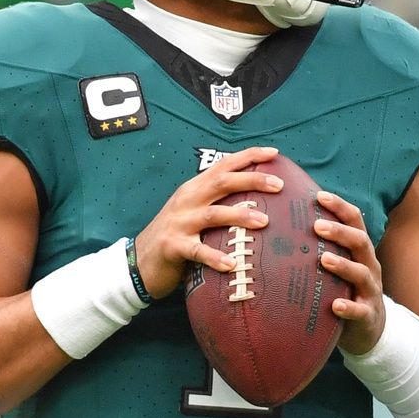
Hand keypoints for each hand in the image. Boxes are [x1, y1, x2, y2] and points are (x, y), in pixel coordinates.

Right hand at [135, 146, 282, 298]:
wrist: (139, 261)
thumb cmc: (175, 236)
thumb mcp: (193, 212)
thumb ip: (217, 202)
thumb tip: (258, 202)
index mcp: (194, 188)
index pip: (223, 165)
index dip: (248, 157)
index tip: (274, 153)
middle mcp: (187, 200)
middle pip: (222, 182)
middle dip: (251, 180)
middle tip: (279, 184)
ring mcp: (179, 222)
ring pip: (213, 214)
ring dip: (239, 215)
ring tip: (264, 221)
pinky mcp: (173, 246)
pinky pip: (197, 250)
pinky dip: (215, 257)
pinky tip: (232, 263)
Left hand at [315, 192, 385, 354]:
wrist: (368, 329)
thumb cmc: (344, 288)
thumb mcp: (337, 265)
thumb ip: (320, 247)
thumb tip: (282, 223)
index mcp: (360, 250)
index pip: (354, 221)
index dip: (339, 206)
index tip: (319, 195)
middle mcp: (369, 265)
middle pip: (360, 241)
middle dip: (339, 232)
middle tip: (316, 226)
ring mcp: (371, 290)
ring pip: (361, 273)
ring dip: (343, 265)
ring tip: (323, 259)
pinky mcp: (368, 315)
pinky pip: (361, 310)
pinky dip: (349, 307)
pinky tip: (336, 306)